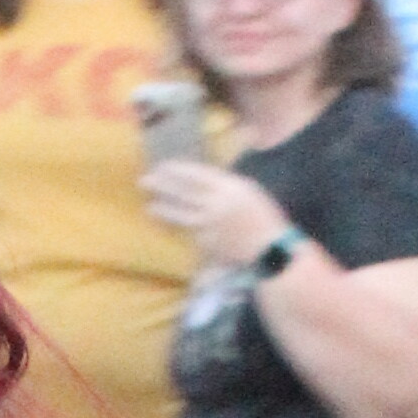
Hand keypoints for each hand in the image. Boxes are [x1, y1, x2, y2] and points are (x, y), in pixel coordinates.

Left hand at [144, 156, 287, 266]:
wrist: (271, 250)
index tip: (163, 167)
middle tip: (145, 181)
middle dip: (163, 186)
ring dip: (164, 210)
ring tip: (150, 206)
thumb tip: (201, 180)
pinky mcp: (208, 244)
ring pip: (182, 215)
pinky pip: (191, 233)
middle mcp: (218, 205)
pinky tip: (170, 226)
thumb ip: (225, 185)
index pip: (197, 175)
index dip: (177, 171)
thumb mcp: (249, 191)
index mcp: (231, 188)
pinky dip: (181, 229)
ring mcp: (211, 226)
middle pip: (184, 193)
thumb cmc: (264, 218)